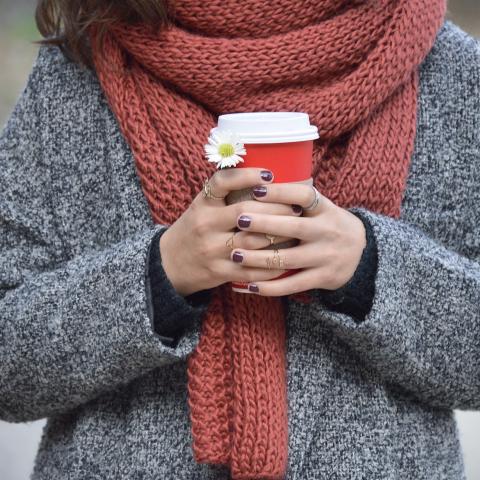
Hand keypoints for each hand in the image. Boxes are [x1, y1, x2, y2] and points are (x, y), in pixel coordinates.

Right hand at [159, 168, 301, 295]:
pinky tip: (286, 258)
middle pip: (246, 213)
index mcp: (202, 205)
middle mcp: (205, 225)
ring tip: (297, 229)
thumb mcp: (201, 207)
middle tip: (297, 206)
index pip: (222, 182)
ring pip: (253, 241)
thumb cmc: (193, 229)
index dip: (247, 176)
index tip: (269, 174)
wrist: (168, 263)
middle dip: (276, 208)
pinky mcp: (219, 272)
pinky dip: (272, 264)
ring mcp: (212, 250)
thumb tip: (265, 179)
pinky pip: (252, 269)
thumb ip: (225, 194)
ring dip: (279, 235)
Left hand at [229, 183, 366, 295]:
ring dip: (258, 258)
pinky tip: (248, 285)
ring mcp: (325, 257)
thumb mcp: (321, 208)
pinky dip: (269, 287)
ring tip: (235, 254)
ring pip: (288, 259)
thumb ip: (297, 201)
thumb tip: (256, 183)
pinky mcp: (322, 278)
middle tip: (238, 220)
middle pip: (293, 227)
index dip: (281, 192)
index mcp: (326, 209)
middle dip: (264, 224)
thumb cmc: (328, 226)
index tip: (257, 189)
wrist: (361, 255)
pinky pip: (292, 285)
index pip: (304, 196)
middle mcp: (327, 232)